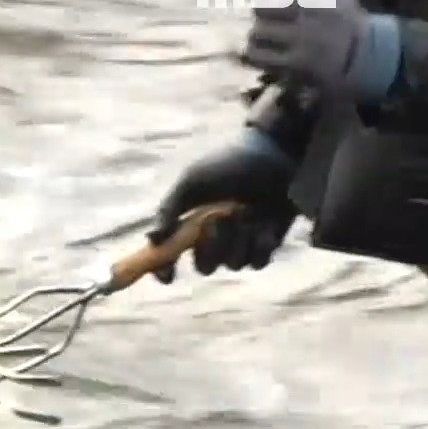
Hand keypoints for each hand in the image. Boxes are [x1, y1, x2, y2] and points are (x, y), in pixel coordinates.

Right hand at [147, 131, 299, 283]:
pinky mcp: (267, 243)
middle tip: (218, 219)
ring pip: (232, 265)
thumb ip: (169, 209)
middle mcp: (214, 238)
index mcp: (191, 226)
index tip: (168, 276)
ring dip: (238, 241)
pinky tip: (263, 224)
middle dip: (211, 248)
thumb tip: (152, 239)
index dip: (165, 269)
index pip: (171, 256)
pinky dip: (259, 246)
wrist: (274, 152)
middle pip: (205, 267)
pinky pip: (258, 262)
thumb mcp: (192, 182)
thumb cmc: (228, 163)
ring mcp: (241, 242)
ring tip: (246, 212)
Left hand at [241, 0, 402, 103]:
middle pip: (259, 3)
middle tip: (277, 14)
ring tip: (281, 34)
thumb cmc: (332, 7)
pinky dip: (257, 53)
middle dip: (262, 8)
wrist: (361, 51)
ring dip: (262, 32)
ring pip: (257, 29)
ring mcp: (307, 36)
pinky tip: (274, 51)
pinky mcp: (298, 63)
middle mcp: (317, 5)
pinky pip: (254, 53)